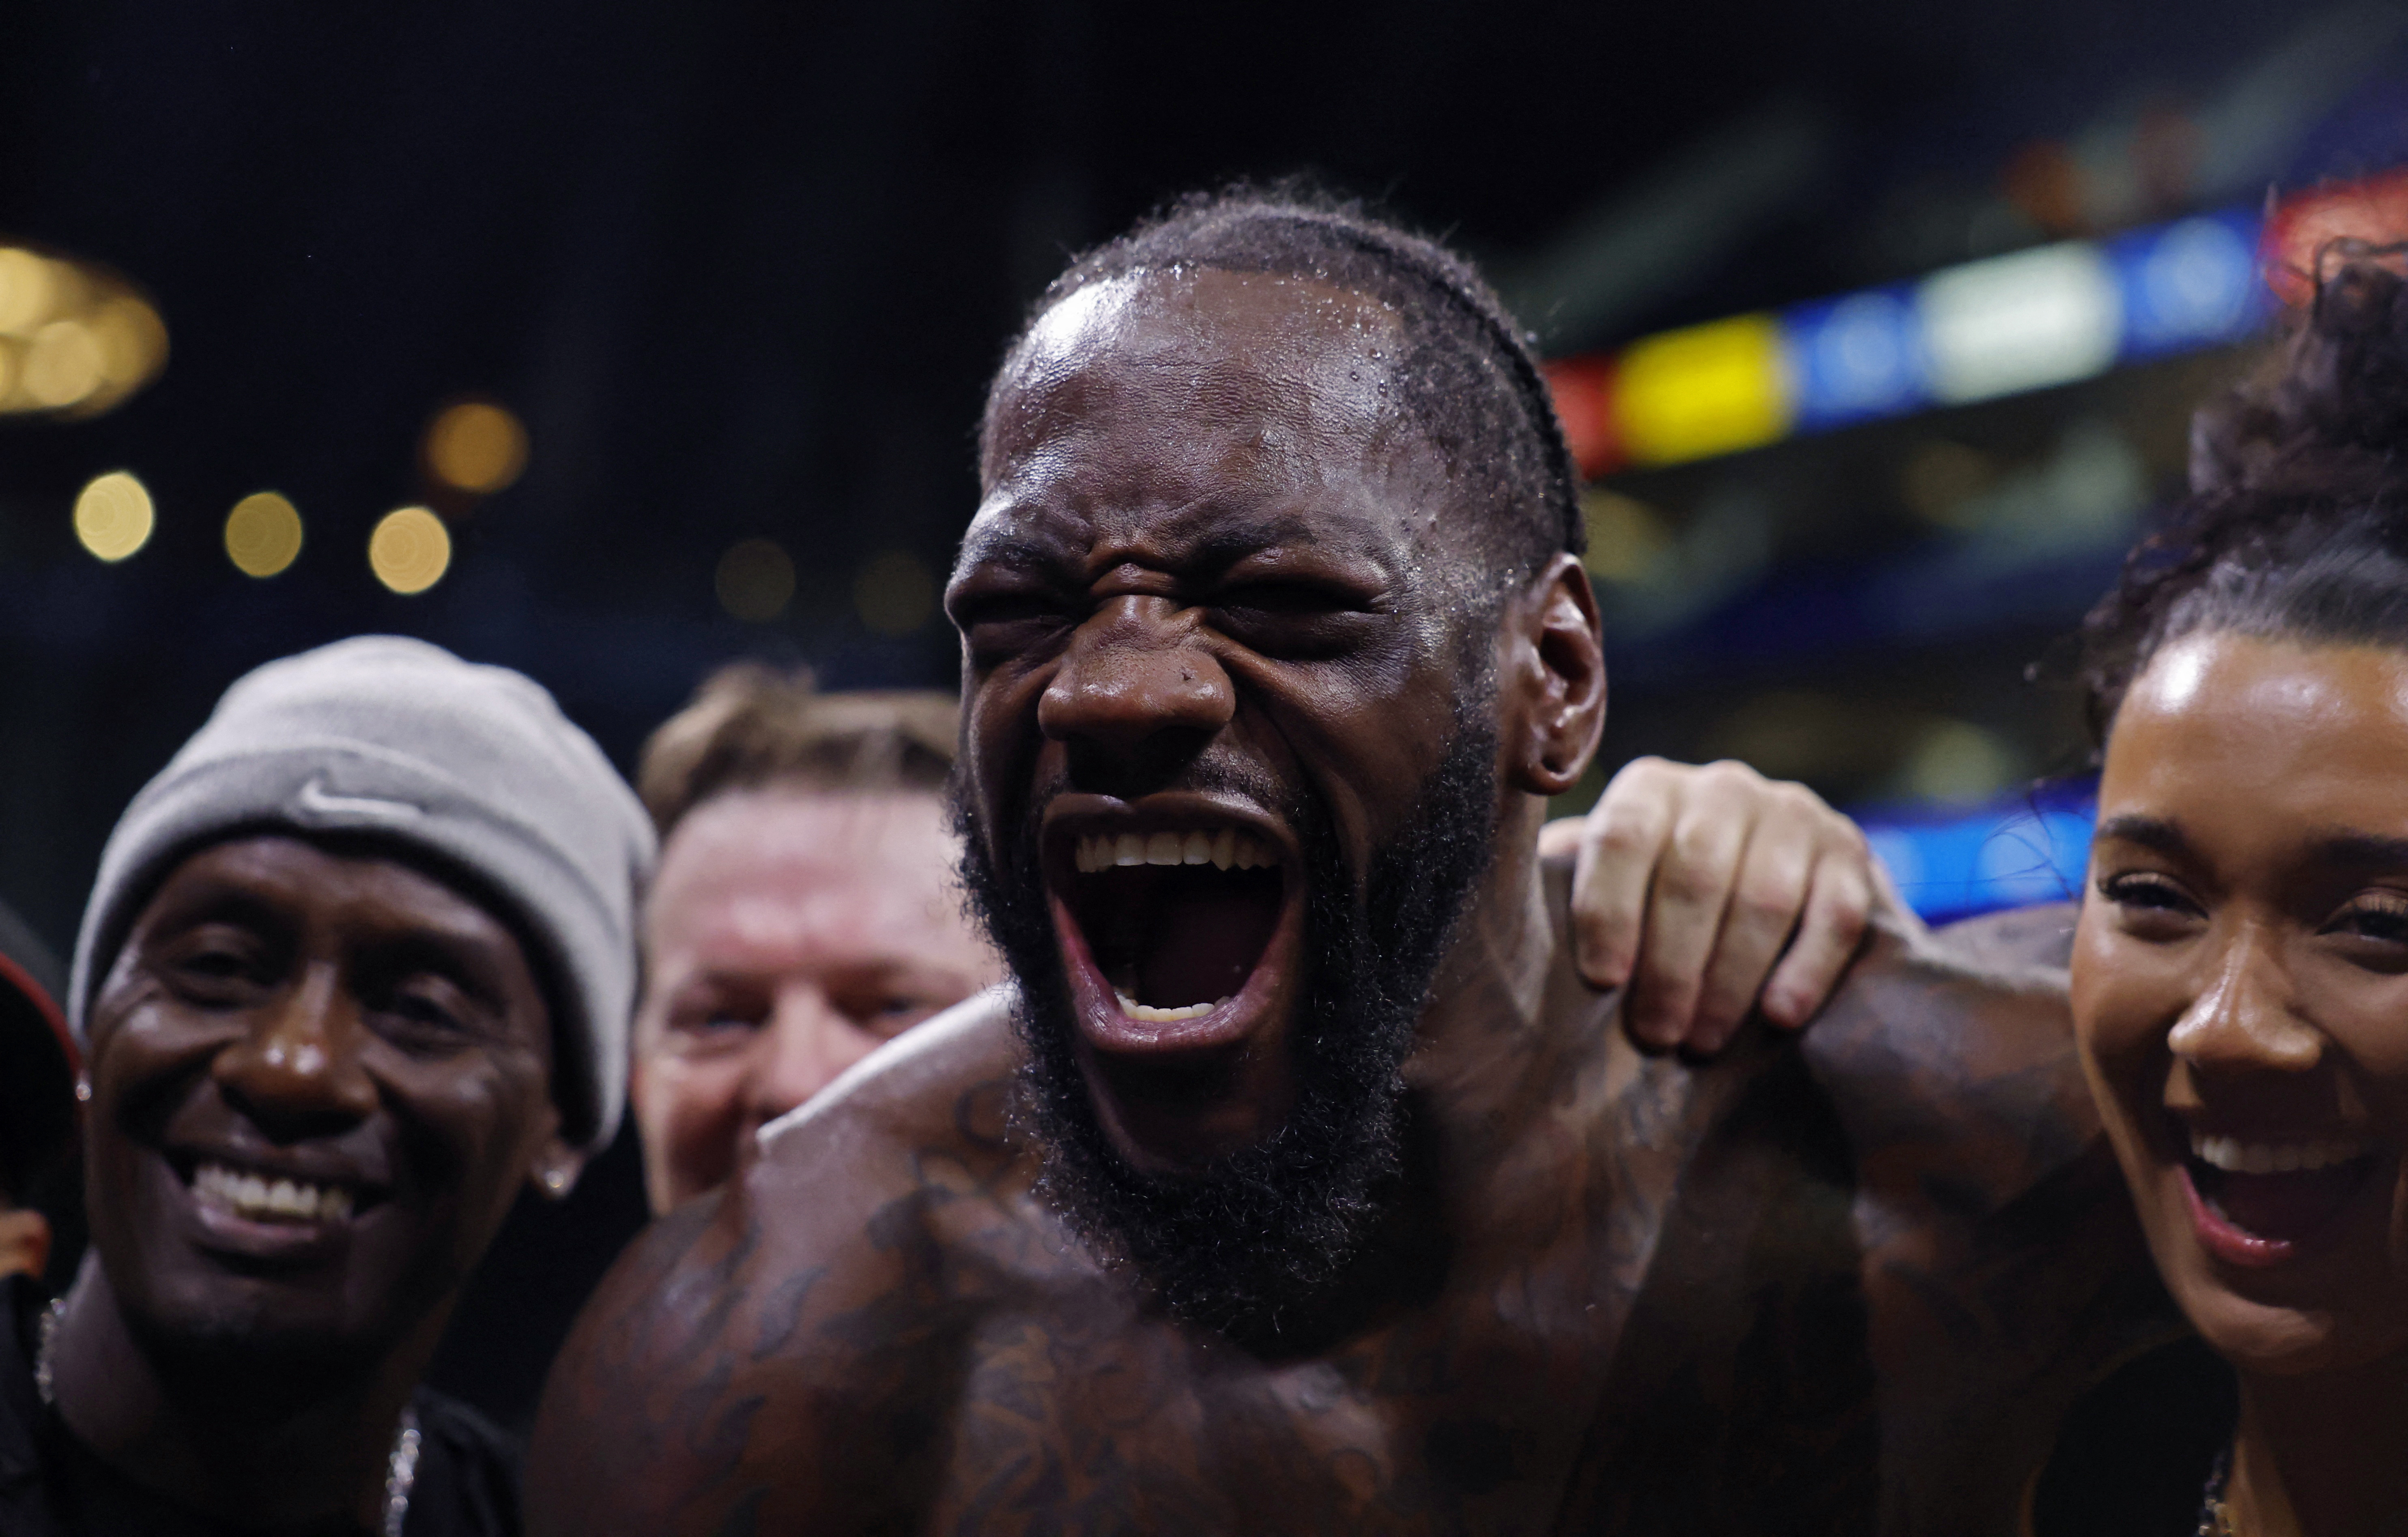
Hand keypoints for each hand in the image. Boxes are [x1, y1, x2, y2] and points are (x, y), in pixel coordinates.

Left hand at [1539, 757, 1911, 1052]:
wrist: (1767, 896)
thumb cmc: (1651, 911)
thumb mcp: (1602, 892)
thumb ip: (1555, 895)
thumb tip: (1489, 930)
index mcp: (1647, 789)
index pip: (1621, 836)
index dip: (1607, 909)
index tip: (1600, 981)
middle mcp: (1720, 787)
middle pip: (1693, 873)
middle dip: (1671, 964)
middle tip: (1654, 1036)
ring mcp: (1792, 813)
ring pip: (1762, 896)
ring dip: (1730, 977)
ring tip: (1702, 1042)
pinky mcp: (1850, 851)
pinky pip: (1835, 912)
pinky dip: (1806, 967)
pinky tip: (1778, 1017)